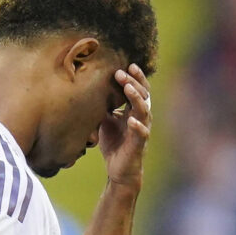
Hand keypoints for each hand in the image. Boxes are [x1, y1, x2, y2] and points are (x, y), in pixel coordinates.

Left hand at [99, 65, 150, 188]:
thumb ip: (104, 107)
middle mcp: (141, 118)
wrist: (118, 169)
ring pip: (144, 111)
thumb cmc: (114, 143)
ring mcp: (141, 130)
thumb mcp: (105, 122)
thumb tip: (91, 90)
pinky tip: (131, 119)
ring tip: (128, 88)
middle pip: (142, 95)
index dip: (135, 77)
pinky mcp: (139, 144)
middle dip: (133, 82)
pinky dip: (137, 126)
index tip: (126, 65)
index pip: (138, 90)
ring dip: (136, 98)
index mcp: (133, 111)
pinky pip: (141, 133)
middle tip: (121, 72)